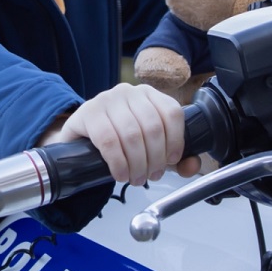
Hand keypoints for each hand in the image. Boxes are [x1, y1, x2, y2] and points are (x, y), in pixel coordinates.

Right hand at [39, 83, 199, 187]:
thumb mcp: (148, 147)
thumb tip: (192, 165)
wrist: (79, 140)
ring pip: (131, 135)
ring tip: (135, 178)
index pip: (172, 113)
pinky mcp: (88, 112)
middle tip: (150, 176)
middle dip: (155, 159)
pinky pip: (109, 140)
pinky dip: (118, 163)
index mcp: (149, 94)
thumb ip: (174, 157)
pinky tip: (120, 173)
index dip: (176, 141)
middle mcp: (128, 92)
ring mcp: (106, 99)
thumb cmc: (118, 140)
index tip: (170, 160)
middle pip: (152, 127)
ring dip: (137, 164)